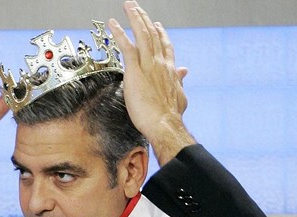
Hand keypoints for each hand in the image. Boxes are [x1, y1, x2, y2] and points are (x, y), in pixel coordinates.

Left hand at [108, 1, 194, 164]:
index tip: (157, 25)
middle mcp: (160, 63)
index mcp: (170, 70)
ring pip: (141, 34)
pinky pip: (126, 46)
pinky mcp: (135, 70)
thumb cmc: (170, 117)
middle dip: (144, 19)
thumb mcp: (180, 97)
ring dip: (134, 17)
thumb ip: (179, 83)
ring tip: (128, 5)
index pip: (165, 47)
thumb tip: (184, 73)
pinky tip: (113, 24)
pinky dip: (119, 33)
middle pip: (152, 35)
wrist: (164, 124)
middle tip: (137, 7)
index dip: (161, 34)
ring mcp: (148, 65)